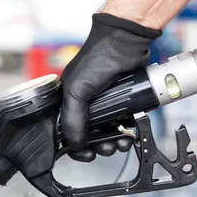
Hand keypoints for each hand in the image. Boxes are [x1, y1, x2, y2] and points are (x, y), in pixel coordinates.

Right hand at [60, 13, 160, 158]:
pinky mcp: (122, 100)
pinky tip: (129, 134)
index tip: (87, 154)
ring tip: (121, 142)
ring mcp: (104, 102)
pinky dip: (126, 131)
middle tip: (107, 148)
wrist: (126, 42)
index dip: (75, 146)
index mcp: (68, 99)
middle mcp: (84, 102)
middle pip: (89, 135)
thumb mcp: (77, 89)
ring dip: (114, 141)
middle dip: (98, 145)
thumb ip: (73, 118)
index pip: (66, 131)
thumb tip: (75, 144)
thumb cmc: (98, 57)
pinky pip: (122, 122)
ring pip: (107, 131)